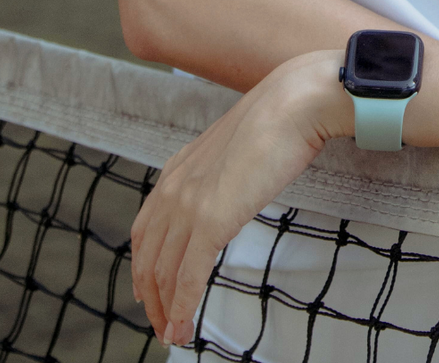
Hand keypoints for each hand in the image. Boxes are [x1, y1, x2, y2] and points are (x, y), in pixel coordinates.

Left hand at [130, 49, 352, 347]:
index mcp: (178, 168)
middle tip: (161, 323)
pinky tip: (184, 328)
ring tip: (172, 335)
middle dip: (151, 296)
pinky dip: (183, 307)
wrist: (294, 102)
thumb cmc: (279, 118)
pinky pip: (189, 276)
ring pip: (164, 272)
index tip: (150, 291)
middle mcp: (174, 187)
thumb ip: (223, 169)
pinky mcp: (211, 221)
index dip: (145, 264)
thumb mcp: (236, 146)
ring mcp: (190, 204)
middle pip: (147, 256)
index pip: (146, 228)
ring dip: (165, 310)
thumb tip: (236, 183)